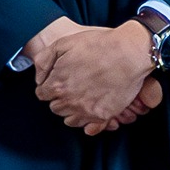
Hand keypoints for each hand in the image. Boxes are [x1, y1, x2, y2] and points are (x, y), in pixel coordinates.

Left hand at [34, 20, 154, 134]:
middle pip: (56, 108)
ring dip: (73, 110)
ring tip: (83, 97)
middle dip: (61, 98)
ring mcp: (86, 110)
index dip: (50, 85)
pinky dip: (87, 119)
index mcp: (56, 85)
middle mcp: (68, 101)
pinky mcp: (103, 116)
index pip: (43, 94)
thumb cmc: (98, 45)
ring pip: (70, 120)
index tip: (59, 80)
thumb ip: (43, 60)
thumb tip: (39, 77)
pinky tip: (92, 107)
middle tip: (73, 86)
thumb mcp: (63, 43)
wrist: (130, 52)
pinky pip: (88, 126)